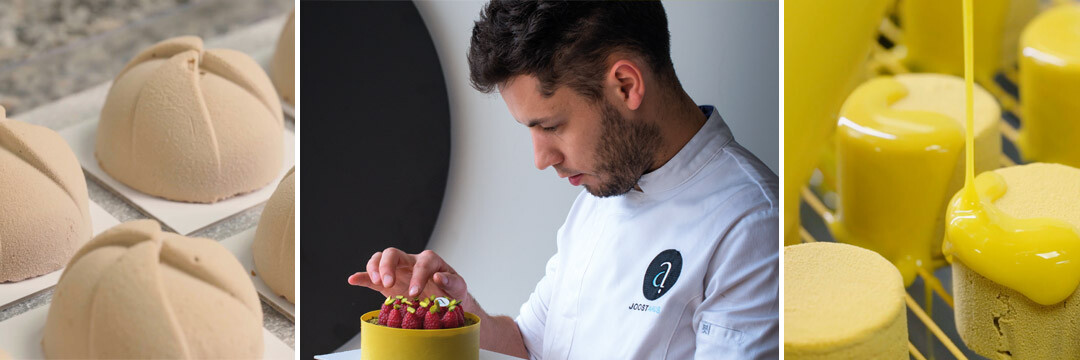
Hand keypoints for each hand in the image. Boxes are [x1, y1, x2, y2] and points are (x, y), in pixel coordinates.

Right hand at [347, 248, 469, 301]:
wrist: (444, 301)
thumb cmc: (451, 292)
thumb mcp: (458, 287)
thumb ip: (452, 281)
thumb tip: (438, 277)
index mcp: (429, 261)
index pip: (421, 263)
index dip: (417, 276)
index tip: (414, 293)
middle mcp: (410, 262)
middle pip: (393, 253)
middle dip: (388, 266)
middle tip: (388, 284)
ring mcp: (397, 271)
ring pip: (380, 259)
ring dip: (374, 268)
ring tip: (376, 282)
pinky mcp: (387, 283)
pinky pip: (371, 277)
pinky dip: (361, 277)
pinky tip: (352, 279)